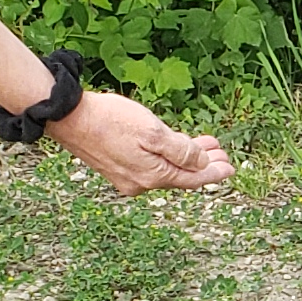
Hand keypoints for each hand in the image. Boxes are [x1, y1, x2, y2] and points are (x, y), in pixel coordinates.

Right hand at [51, 89, 235, 196]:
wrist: (70, 118)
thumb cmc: (111, 120)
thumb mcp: (154, 133)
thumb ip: (181, 151)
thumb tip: (201, 164)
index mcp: (153, 176)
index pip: (192, 179)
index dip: (214, 172)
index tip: (232, 168)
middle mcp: (140, 183)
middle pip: (180, 176)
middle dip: (203, 165)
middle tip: (223, 155)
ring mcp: (127, 177)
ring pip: (166, 170)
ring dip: (187, 158)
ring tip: (206, 147)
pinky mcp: (116, 167)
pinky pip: (151, 166)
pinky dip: (168, 157)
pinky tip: (173, 147)